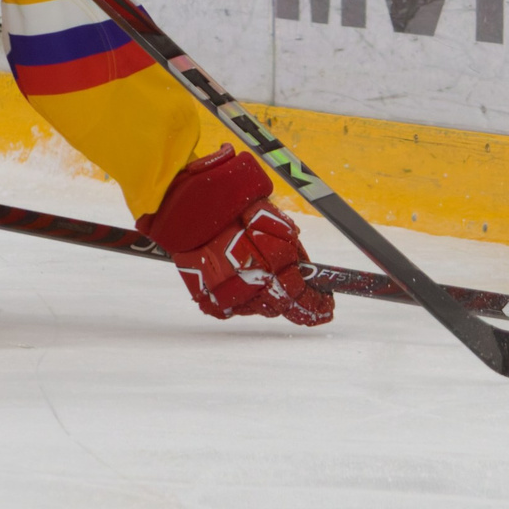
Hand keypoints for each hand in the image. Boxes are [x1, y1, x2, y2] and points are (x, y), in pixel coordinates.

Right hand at [138, 147, 332, 327]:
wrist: (181, 203)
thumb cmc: (228, 200)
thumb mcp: (269, 215)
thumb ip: (288, 242)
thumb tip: (302, 265)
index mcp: (272, 263)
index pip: (302, 297)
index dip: (318, 304)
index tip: (327, 304)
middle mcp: (252, 285)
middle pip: (281, 305)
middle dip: (292, 296)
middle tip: (294, 282)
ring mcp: (228, 295)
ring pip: (259, 308)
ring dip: (266, 295)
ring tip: (261, 273)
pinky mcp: (207, 299)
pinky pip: (232, 308)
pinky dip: (239, 298)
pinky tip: (240, 279)